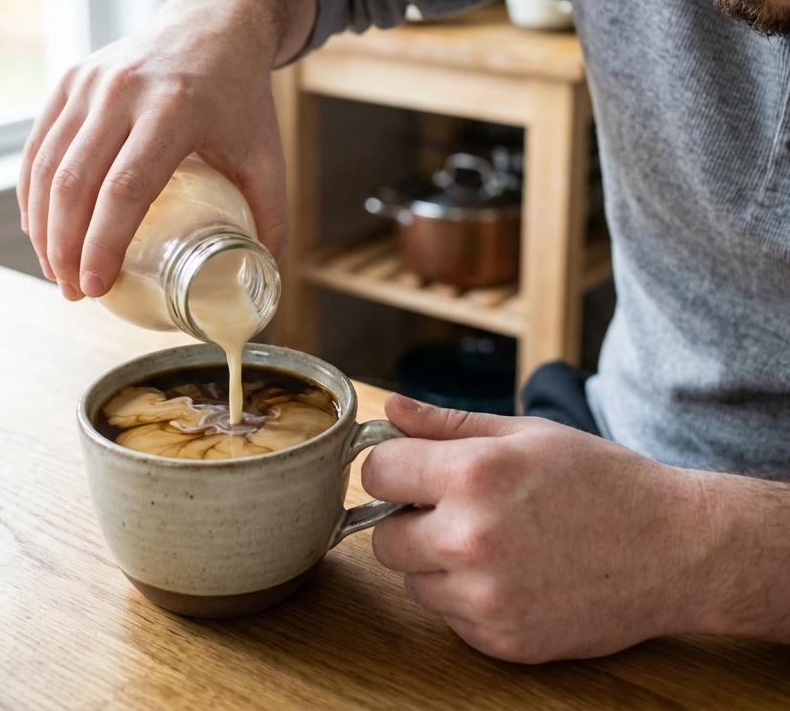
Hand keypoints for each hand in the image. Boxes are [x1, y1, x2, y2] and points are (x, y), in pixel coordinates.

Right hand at [18, 0, 315, 300]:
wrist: (215, 22)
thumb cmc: (240, 94)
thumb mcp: (266, 151)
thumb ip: (271, 213)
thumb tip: (265, 275)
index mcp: (175, 108)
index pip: (126, 188)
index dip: (104, 243)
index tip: (97, 286)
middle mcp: (125, 90)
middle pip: (76, 183)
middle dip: (65, 248)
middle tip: (74, 291)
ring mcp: (92, 81)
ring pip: (47, 166)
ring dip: (43, 227)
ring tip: (56, 270)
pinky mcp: (71, 79)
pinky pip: (39, 144)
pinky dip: (32, 192)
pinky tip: (40, 227)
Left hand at [363, 395, 713, 661]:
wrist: (673, 549)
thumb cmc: (601, 480)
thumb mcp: (526, 433)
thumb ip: (448, 424)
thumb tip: (393, 409)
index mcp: (473, 475)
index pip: (377, 472)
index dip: (393, 466)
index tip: (412, 469)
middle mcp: (469, 539)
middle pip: (383, 536)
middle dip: (409, 518)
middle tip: (457, 507)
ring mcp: (485, 598)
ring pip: (414, 581)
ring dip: (437, 562)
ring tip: (495, 540)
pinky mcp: (501, 641)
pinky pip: (450, 617)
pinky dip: (468, 598)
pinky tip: (514, 574)